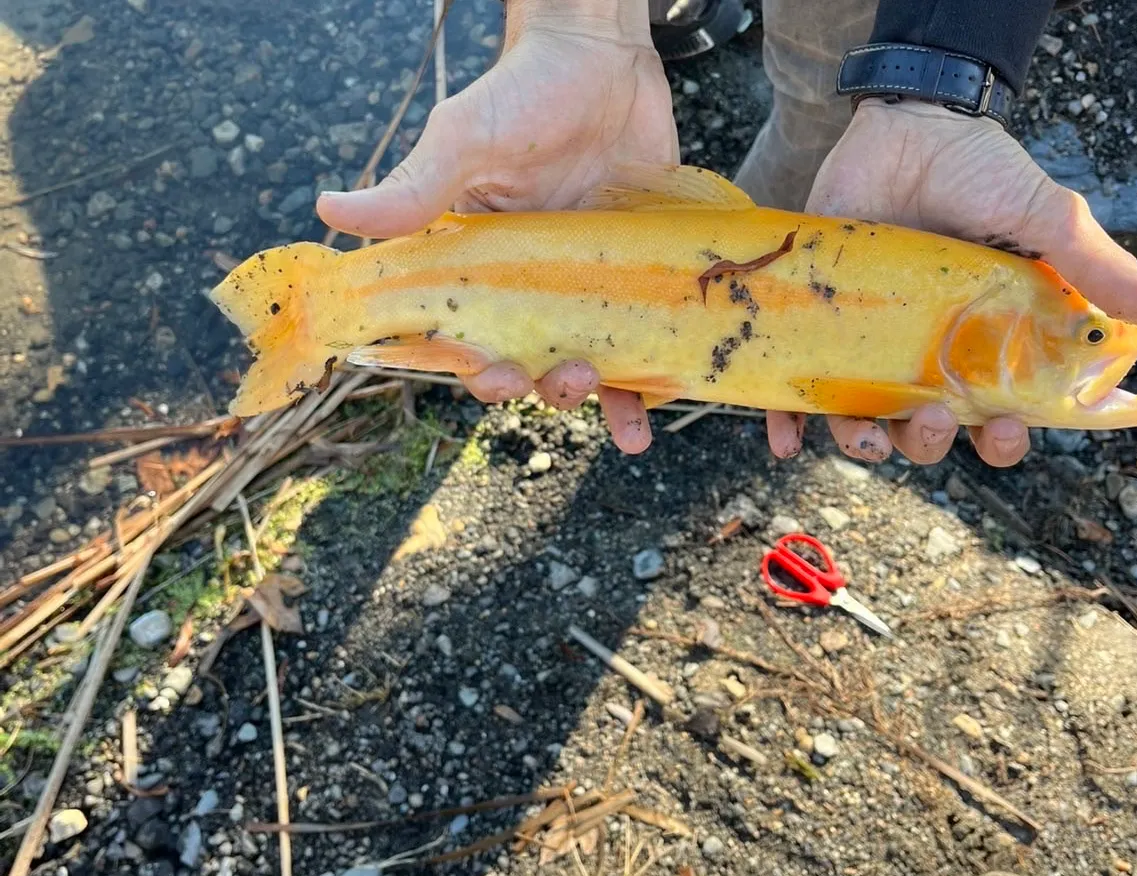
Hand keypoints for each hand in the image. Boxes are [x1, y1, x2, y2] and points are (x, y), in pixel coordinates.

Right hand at [316, 7, 678, 453]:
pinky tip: (672, 400)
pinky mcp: (640, 277)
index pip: (470, 341)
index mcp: (483, 271)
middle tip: (567, 376)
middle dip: (548, 388)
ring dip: (607, 403)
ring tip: (628, 424)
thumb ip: (415, 189)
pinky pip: (650, 338)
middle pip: (536, 365)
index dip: (478, 372)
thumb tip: (329, 210)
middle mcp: (536, 290)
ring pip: (594, 364)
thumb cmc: (523, 94)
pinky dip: (660, 376)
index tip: (491, 375)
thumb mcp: (464, 141)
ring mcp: (592, 286)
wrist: (604, 56)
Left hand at [772, 98, 1136, 466]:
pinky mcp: (816, 329)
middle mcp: (922, 357)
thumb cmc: (981, 175)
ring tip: (861, 435)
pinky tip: (783, 440)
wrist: (906, 127)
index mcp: (982, 347)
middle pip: (926, 433)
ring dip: (861, 446)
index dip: (1002, 441)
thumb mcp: (1048, 224)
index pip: (996, 417)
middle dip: (930, 444)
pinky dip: (786, 424)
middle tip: (935, 419)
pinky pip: (796, 395)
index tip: (1007, 434)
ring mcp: (866, 346)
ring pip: (861, 424)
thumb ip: (1098, 272)